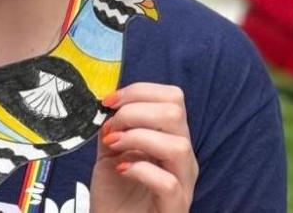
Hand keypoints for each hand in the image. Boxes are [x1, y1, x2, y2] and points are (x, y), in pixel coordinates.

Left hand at [90, 83, 197, 211]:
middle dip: (135, 111)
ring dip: (138, 137)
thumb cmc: (116, 196)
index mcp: (172, 139)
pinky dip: (141, 170)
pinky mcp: (174, 208)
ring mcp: (183, 184)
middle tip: (111, 127)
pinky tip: (122, 169)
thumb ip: (114, 127)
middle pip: (176, 113)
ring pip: (178, 146)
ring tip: (114, 146)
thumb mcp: (111, 152)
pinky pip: (169, 183)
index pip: (173, 98)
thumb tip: (109, 104)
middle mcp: (183, 159)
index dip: (139, 91)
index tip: (109, 101)